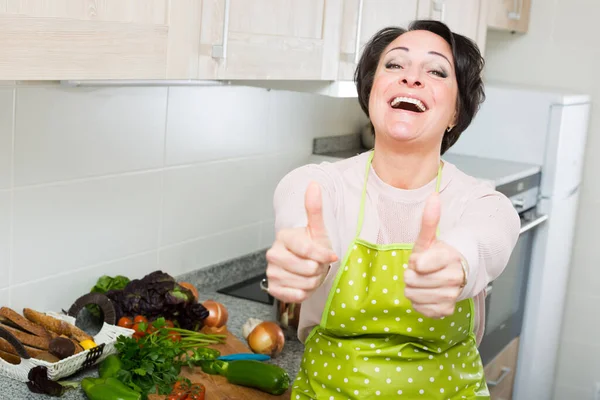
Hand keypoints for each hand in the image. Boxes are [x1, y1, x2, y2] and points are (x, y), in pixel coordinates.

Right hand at [265, 182, 337, 303]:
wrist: (305, 266)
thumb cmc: (312, 247)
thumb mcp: (317, 229)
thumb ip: (314, 208)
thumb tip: (314, 184)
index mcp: (283, 237)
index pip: (306, 249)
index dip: (322, 255)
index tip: (332, 256)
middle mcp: (273, 254)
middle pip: (306, 268)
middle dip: (318, 269)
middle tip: (317, 265)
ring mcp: (271, 272)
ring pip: (304, 283)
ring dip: (313, 281)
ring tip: (310, 274)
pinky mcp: (273, 289)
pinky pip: (295, 296)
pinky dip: (304, 293)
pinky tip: (303, 284)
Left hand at [404, 193, 466, 317]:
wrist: (456, 275)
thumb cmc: (438, 255)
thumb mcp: (429, 238)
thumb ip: (430, 219)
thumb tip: (434, 196)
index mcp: (451, 257)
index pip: (421, 264)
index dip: (415, 263)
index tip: (418, 260)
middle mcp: (455, 277)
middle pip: (414, 281)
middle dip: (411, 275)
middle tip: (420, 271)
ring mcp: (452, 295)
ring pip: (415, 296)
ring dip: (414, 289)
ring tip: (423, 281)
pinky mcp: (447, 310)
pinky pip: (422, 309)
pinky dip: (419, 303)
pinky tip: (426, 293)